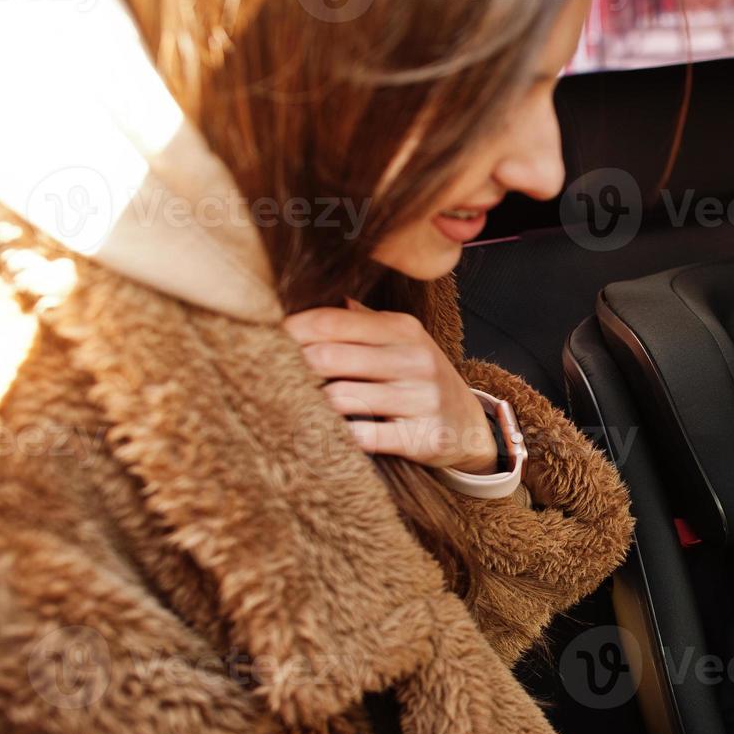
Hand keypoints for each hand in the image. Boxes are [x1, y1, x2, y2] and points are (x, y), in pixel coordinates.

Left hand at [284, 298, 497, 472]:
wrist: (470, 424)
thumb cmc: (420, 378)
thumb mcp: (400, 341)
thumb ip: (359, 320)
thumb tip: (309, 295)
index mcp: (402, 329)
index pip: (332, 321)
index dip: (291, 329)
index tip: (263, 336)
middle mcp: (415, 360)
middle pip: (329, 358)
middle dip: (294, 367)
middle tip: (271, 376)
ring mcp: (421, 399)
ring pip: (341, 398)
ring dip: (312, 404)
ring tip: (294, 405)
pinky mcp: (422, 437)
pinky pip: (364, 436)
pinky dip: (338, 436)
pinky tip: (325, 433)